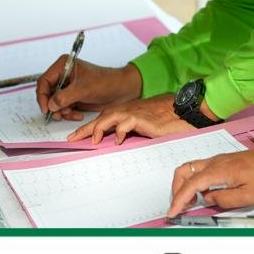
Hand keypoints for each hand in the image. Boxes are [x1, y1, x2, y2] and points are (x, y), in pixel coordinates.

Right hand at [37, 58, 141, 121]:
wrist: (120, 91)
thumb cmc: (105, 82)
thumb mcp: (83, 89)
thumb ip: (64, 97)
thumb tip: (50, 105)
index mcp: (64, 65)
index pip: (44, 81)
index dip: (42, 96)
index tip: (46, 109)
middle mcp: (64, 75)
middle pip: (47, 93)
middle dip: (53, 106)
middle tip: (59, 114)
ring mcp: (68, 87)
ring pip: (54, 103)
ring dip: (62, 111)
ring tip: (72, 113)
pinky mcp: (73, 97)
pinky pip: (63, 108)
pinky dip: (68, 113)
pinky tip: (78, 114)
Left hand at [68, 93, 194, 144]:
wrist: (181, 110)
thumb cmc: (165, 119)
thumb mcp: (143, 126)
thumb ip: (130, 132)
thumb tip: (116, 143)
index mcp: (126, 111)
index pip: (103, 119)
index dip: (89, 127)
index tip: (77, 137)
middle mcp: (127, 110)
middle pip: (101, 118)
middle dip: (85, 129)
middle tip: (72, 139)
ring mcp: (134, 112)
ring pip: (110, 117)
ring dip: (98, 128)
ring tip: (90, 140)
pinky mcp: (143, 117)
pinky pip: (126, 122)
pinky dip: (119, 131)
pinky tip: (116, 140)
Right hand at [166, 144, 253, 218]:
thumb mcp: (248, 196)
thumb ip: (225, 200)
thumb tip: (208, 199)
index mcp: (218, 171)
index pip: (191, 184)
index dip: (178, 199)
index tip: (172, 212)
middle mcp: (213, 163)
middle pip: (184, 170)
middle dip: (176, 189)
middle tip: (180, 207)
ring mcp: (216, 160)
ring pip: (190, 168)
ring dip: (184, 185)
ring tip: (190, 203)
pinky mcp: (220, 162)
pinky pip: (199, 170)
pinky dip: (193, 182)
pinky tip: (203, 195)